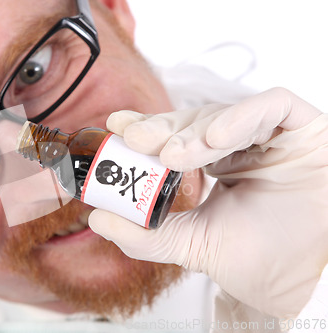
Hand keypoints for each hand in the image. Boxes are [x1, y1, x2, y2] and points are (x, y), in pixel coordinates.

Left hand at [89, 88, 327, 318]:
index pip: (176, 135)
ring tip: (173, 154)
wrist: (300, 282)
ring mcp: (271, 135)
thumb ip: (145, 235)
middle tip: (137, 137)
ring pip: (226, 114)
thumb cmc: (252, 259)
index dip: (147, 127)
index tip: (117, 126)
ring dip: (195, 131)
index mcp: (214, 164)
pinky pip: (273, 106)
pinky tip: (216, 139)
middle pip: (195, 121)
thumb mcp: (190, 244)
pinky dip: (242, 117)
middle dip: (164, 127)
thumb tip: (97, 219)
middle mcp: (239, 144)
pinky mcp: (304, 128)